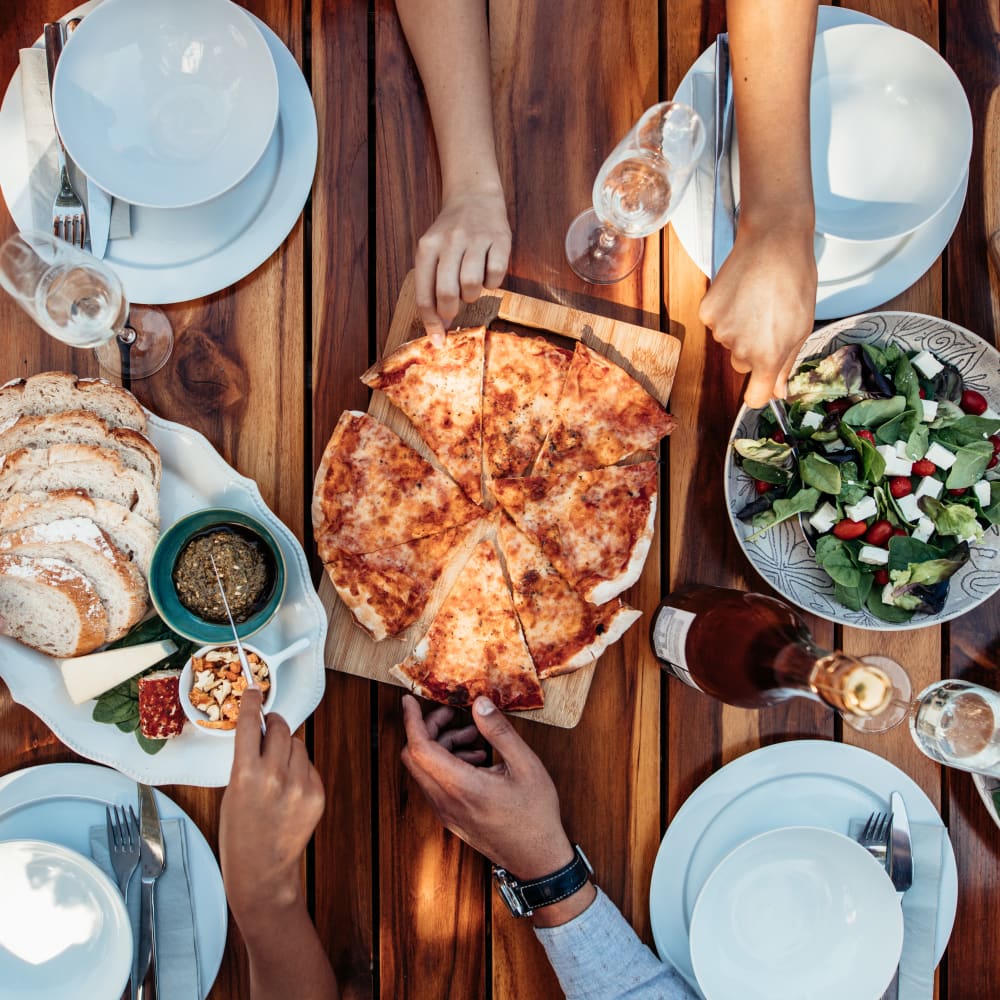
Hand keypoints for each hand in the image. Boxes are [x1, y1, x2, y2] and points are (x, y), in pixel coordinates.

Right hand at [220, 688, 325, 918]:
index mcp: (246, 774)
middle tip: (268, 729)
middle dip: (274, 725)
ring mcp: (300, 785)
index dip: (252, 703)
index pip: (252, 723)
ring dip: (287, 748)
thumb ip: (246, 760)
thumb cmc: (239, 836)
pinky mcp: (316, 794)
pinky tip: (287, 789)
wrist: (262, 874)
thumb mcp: (231, 793)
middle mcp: (276, 776)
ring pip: (298, 744)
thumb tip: (260, 732)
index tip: (255, 690)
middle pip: (281, 728)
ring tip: (275, 771)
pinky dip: (299, 769)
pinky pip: (309, 765)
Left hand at [400, 695, 573, 879]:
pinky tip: (478, 760)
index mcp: (461, 787)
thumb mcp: (525, 766)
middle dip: (429, 729)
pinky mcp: (451, 819)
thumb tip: (479, 703)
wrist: (538, 861)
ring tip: (475, 738)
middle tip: (452, 715)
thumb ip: (498, 732)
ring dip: (442, 746)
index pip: (419, 749)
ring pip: (425, 770)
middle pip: (415, 757)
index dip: (412, 721)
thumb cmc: (535, 816)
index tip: (409, 700)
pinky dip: (447, 764)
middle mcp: (446, 802)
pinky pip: (436, 784)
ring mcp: (446, 813)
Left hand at [414, 186, 510, 341]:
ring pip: (472, 285)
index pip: (425, 294)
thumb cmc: (451, 233)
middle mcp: (450, 241)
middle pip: (447, 292)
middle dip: (451, 311)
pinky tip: (487, 274)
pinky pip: (495, 275)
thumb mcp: (432, 252)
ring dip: (472, 295)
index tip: (438, 341)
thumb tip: (439, 325)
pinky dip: (492, 283)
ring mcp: (476, 239)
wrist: (474, 196)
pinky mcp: (500, 239)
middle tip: (454, 311)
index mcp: (427, 247)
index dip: (431, 323)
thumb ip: (431, 285)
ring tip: (470, 287)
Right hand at [698, 218, 816, 407]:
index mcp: (768, 356)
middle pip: (743, 365)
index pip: (755, 398)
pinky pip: (716, 323)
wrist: (774, 242)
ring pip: (730, 342)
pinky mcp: (707, 312)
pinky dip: (726, 312)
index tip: (764, 386)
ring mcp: (720, 330)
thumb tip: (778, 391)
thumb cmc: (795, 281)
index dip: (760, 393)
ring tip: (757, 300)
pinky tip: (741, 293)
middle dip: (754, 350)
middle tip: (769, 319)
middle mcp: (740, 349)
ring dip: (741, 327)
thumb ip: (786, 362)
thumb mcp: (802, 326)